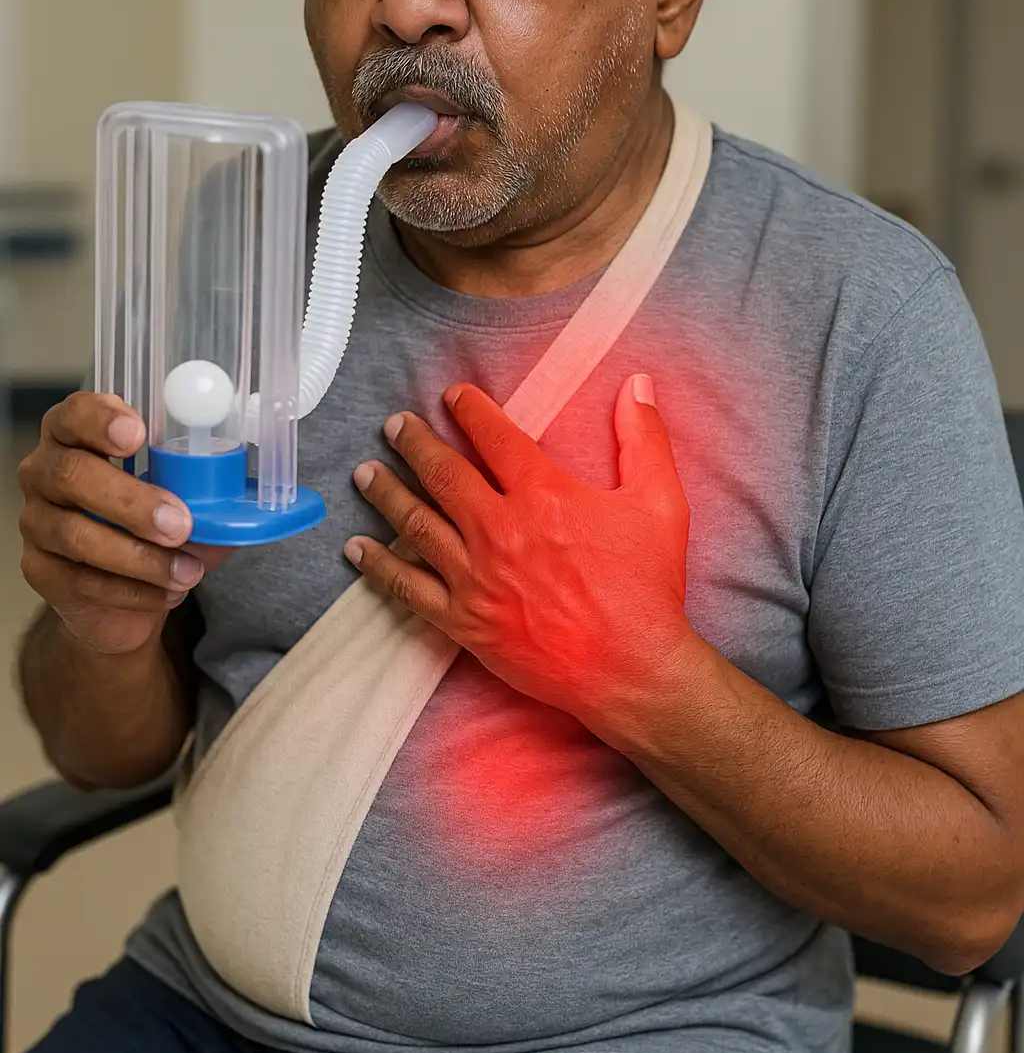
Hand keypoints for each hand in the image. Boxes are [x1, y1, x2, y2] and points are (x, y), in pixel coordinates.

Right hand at [18, 393, 225, 655]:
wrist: (121, 595)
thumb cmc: (153, 527)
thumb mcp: (185, 499)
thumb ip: (207, 488)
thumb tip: (253, 494)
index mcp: (78, 436)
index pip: (74, 414)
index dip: (101, 419)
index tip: (138, 434)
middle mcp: (46, 471)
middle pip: (72, 474)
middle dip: (132, 500)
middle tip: (180, 523)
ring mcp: (36, 521)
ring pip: (76, 534)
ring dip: (140, 556)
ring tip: (188, 571)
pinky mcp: (39, 570)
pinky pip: (80, 580)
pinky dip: (132, 590)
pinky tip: (168, 593)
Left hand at [345, 374, 692, 735]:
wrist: (631, 668)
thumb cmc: (646, 587)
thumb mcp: (659, 502)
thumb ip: (644, 438)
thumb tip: (637, 384)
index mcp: (542, 495)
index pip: (494, 437)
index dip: (470, 410)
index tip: (452, 396)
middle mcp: (500, 529)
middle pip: (443, 474)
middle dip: (413, 443)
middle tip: (393, 425)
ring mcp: (477, 576)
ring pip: (417, 523)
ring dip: (386, 493)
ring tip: (366, 473)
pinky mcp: (465, 619)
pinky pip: (409, 587)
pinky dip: (379, 566)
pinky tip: (357, 549)